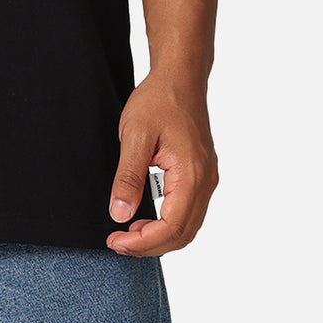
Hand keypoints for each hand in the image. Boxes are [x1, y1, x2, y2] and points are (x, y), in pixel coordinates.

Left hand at [106, 69, 218, 256]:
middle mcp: (206, 181)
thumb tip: (119, 215)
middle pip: (183, 233)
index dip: (143, 242)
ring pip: (188, 225)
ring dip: (159, 236)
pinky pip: (189, 210)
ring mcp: (207, 178)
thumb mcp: (134, 135)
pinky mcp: (202, 173)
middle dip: (149, 245)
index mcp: (192, 174)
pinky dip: (169, 222)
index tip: (115, 241)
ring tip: (127, 233)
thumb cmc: (158, 100)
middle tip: (117, 242)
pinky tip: (145, 218)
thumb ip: (128, 177)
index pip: (172, 227)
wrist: (180, 77)